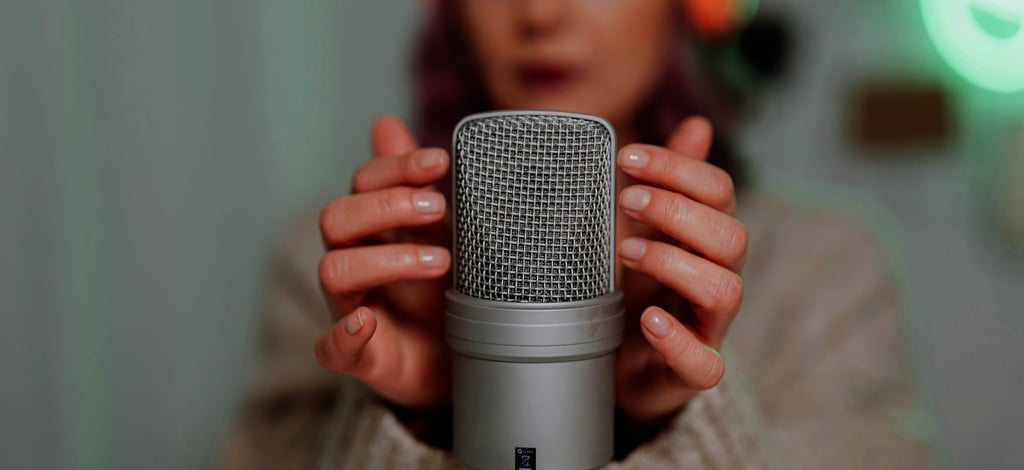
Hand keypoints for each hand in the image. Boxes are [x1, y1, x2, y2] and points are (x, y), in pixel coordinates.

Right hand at [315, 116, 451, 409]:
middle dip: (387, 206)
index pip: (364, 183)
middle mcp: (355, 263)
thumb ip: (413, 184)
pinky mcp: (361, 357)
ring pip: (334, 270)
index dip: (397, 167)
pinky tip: (367, 323)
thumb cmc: (442, 290)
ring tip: (440, 260)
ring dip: (387, 259)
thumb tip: (384, 123)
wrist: (458, 361)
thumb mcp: (439, 232)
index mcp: (373, 229)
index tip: (441, 161)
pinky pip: (330, 349)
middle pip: (337, 217)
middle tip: (438, 208)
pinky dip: (345, 336)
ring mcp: (352, 309)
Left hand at [614, 117, 746, 428]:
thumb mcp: (647, 229)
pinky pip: (705, 364)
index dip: (678, 169)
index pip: (718, 192)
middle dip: (677, 211)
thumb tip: (699, 126)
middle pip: (732, 236)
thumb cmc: (638, 288)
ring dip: (673, 263)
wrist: (617, 363)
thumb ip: (671, 182)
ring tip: (627, 252)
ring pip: (725, 290)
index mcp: (707, 239)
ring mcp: (708, 326)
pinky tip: (647, 319)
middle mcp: (717, 278)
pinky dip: (677, 340)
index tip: (626, 157)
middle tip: (626, 199)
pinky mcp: (690, 371)